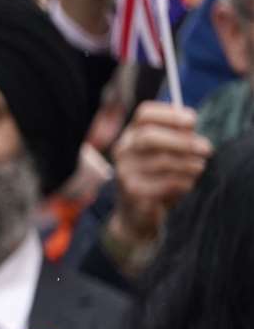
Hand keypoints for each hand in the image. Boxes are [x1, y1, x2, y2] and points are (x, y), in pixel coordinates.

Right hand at [109, 101, 208, 250]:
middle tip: (206, 148)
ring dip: (189, 164)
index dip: (170, 114)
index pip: (144, 114)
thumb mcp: (165, 154)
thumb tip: (190, 128)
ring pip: (162, 161)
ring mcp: (125, 172)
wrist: (137, 214)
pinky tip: (188, 184)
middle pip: (149, 136)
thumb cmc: (156, 178)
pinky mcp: (133, 192)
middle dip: (182, 141)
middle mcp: (123, 151)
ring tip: (199, 167)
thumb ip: (176, 138)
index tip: (193, 121)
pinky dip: (184, 182)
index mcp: (131, 135)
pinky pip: (166, 183)